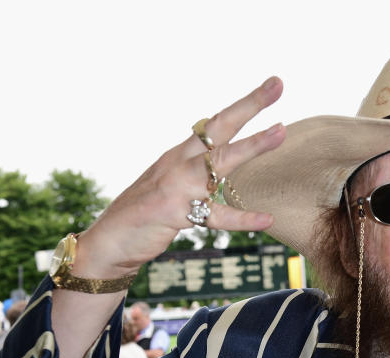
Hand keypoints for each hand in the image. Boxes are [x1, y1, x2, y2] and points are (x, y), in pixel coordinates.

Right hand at [74, 77, 286, 278]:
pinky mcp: (174, 212)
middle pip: (219, 128)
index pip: (216, 123)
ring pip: (219, 162)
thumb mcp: (171, 185)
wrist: (109, 241)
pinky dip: (242, 218)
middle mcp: (178, 163)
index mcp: (180, 155)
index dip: (245, 104)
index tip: (274, 84)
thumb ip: (196, 173)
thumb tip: (222, 165)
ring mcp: (175, 186)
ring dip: (251, 146)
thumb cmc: (146, 214)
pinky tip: (267, 218)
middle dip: (249, 104)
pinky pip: (216, 216)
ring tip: (280, 132)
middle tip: (278, 84)